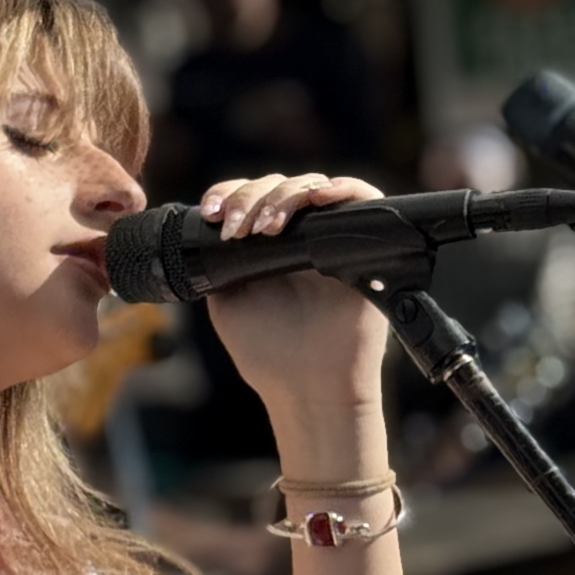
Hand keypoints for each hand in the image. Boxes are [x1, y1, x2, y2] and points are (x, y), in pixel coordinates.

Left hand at [199, 172, 389, 411]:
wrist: (309, 389)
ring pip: (313, 186)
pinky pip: (363, 197)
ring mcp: (333, 238)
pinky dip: (343, 189)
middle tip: (238, 229)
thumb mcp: (227, 302)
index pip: (251, 198)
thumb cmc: (269, 354)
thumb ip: (219, 262)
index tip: (212, 213)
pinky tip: (318, 199)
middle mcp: (301, 237)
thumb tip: (207, 224)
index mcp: (267, 247)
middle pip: (278, 186)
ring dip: (284, 197)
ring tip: (266, 228)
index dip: (230, 195)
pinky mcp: (366, 245)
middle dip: (251, 198)